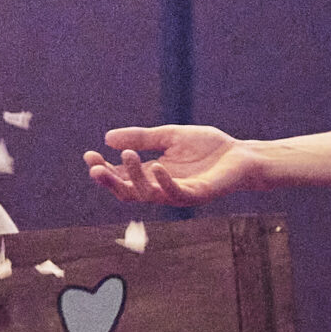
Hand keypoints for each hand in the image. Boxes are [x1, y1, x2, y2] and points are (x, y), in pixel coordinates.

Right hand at [84, 125, 268, 204]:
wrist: (241, 155)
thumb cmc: (208, 147)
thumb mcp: (169, 136)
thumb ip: (142, 138)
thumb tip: (108, 139)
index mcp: (153, 173)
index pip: (122, 176)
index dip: (104, 168)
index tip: (89, 154)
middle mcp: (161, 187)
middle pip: (128, 192)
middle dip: (110, 182)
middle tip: (95, 168)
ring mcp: (178, 194)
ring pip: (147, 194)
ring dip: (134, 177)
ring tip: (128, 155)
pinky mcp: (196, 195)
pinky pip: (175, 193)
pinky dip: (164, 182)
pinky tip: (157, 167)